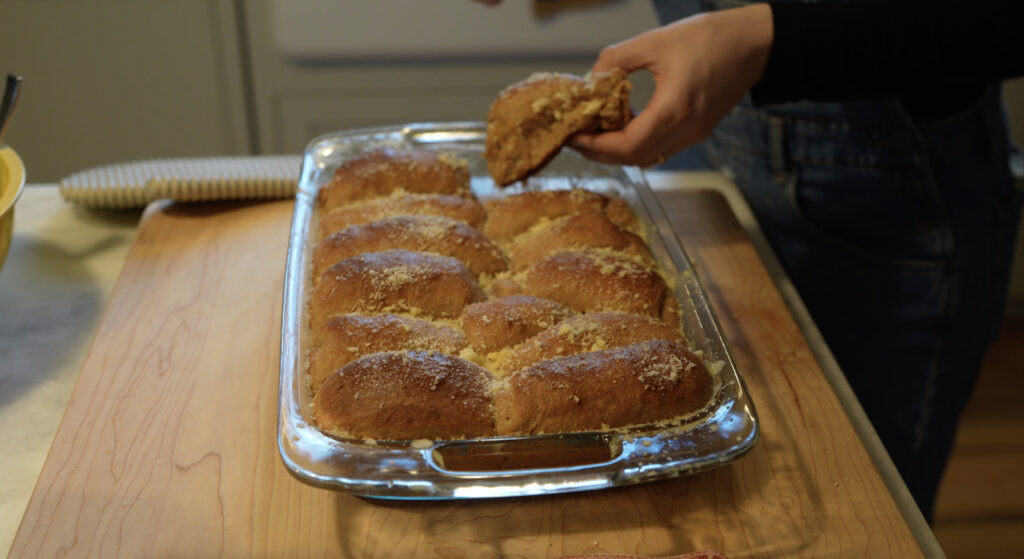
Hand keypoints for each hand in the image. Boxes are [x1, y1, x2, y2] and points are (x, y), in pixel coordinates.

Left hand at [571, 4, 773, 166]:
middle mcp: (686, 130)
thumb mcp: (655, 40)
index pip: (627, 145)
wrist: (756, 43)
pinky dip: (637, 143)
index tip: (574, 135)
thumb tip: (590, 79)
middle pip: (634, 158)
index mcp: (675, 108)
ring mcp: (694, 134)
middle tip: (578, 136)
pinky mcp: (698, 131)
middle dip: (601, 153)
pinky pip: (661, 148)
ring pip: (647, 158)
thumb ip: (617, 60)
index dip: (596, 146)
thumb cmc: (710, 37)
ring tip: (596, 131)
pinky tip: (624, 125)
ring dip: (619, 151)